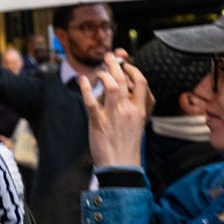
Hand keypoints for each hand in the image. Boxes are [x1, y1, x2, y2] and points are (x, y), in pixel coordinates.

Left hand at [80, 51, 149, 167]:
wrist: (121, 166)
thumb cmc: (127, 145)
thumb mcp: (138, 123)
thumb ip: (132, 105)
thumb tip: (120, 88)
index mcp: (140, 110)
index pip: (142, 82)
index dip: (134, 70)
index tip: (126, 66)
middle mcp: (128, 110)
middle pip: (124, 79)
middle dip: (115, 64)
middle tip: (109, 57)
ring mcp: (113, 115)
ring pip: (111, 85)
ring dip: (103, 74)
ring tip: (98, 72)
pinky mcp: (98, 122)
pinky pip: (91, 101)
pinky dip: (85, 88)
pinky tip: (82, 80)